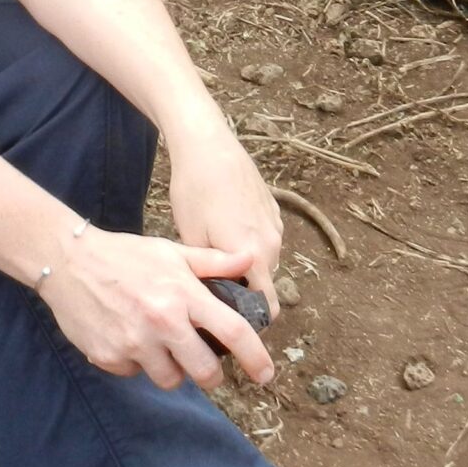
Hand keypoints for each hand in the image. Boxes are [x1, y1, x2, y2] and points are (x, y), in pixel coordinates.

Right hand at [39, 228, 274, 389]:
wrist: (68, 261)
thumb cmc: (125, 255)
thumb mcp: (171, 251)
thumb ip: (213, 262)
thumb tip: (251, 258)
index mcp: (183, 294)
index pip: (232, 331)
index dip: (256, 357)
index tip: (266, 374)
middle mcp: (162, 321)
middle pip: (205, 371)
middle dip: (211, 375)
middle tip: (206, 366)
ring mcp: (134, 343)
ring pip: (170, 379)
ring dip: (171, 369)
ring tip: (159, 345)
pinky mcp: (109, 357)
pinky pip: (134, 373)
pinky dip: (136, 363)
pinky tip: (127, 338)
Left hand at [167, 128, 283, 314]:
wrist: (208, 145)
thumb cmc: (195, 191)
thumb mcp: (192, 239)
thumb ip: (209, 275)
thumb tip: (213, 298)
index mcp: (255, 256)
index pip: (268, 306)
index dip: (251, 320)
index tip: (228, 321)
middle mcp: (273, 244)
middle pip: (265, 284)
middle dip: (244, 292)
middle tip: (211, 288)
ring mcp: (275, 224)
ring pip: (264, 261)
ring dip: (246, 266)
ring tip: (214, 255)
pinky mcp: (272, 208)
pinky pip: (264, 239)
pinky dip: (250, 244)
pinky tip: (223, 229)